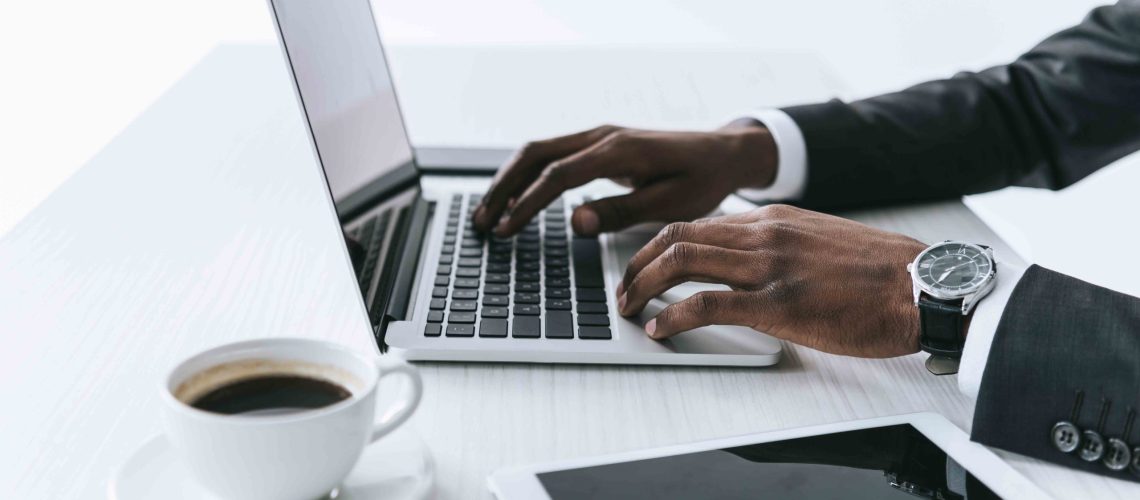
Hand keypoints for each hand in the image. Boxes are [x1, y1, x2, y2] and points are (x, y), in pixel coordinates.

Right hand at [472, 120, 777, 236]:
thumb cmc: (702, 179)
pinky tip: (515, 198)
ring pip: (537, 151)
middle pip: (534, 154)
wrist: (723, 153)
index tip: (505, 230)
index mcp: (617, 150)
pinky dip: (526, 175)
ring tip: (489, 213)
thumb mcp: (670, 204)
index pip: (556, 176)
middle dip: (503, 188)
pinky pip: (551, 154)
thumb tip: (575, 222)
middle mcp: (601, 136)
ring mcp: (598, 136)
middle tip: (482, 223)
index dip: (526, 204)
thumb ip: (621, 212)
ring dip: (509, 180)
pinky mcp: (598, 144)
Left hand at [618, 205, 927, 357]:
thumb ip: (784, 244)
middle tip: (625, 289)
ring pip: (681, 261)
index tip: (646, 266)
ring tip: (630, 309)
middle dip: (639, 263)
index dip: (661, 245)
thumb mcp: (823, 240)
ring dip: (643, 286)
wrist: (924, 286)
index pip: (699, 222)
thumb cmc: (882, 272)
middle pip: (677, 235)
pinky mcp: (777, 303)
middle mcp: (764, 234)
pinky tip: (660, 330)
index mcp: (774, 219)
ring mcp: (768, 266)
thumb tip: (753, 260)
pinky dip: (672, 317)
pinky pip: (705, 304)